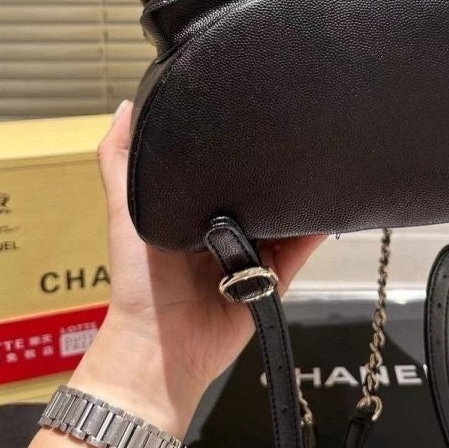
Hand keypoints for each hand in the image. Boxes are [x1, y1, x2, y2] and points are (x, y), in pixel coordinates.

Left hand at [69, 100, 324, 437]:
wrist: (162, 343)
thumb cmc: (138, 277)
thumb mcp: (123, 207)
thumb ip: (120, 159)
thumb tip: (127, 104)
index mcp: (194, 207)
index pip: (221, 165)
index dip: (234, 140)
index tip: (250, 108)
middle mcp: (226, 225)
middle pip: (257, 187)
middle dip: (272, 165)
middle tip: (292, 129)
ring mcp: (254, 251)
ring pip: (285, 214)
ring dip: (298, 194)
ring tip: (316, 159)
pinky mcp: (275, 276)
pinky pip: (302, 246)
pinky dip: (317, 227)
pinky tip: (329, 201)